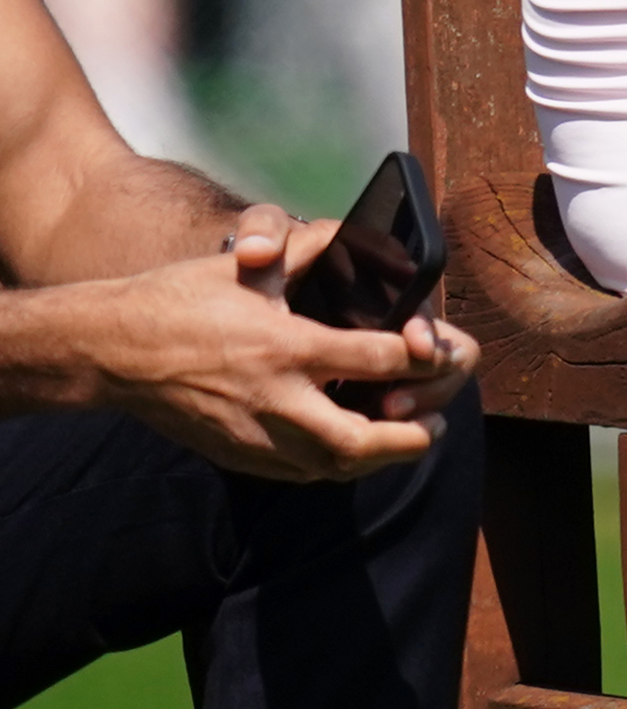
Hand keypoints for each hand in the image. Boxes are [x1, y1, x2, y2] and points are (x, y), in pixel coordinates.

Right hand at [86, 206, 471, 478]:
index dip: (420, 359)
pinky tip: (354, 447)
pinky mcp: (238, 455)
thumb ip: (307, 251)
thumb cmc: (178, 301)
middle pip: (362, 437)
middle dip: (410, 435)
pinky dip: (338, 465)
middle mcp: (274, 398)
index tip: (434, 354)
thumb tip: (354, 234)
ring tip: (407, 436)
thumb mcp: (244, 268)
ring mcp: (254, 434)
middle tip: (434, 420)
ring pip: (335, 466)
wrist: (108, 350)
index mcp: (285, 346)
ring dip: (381, 456)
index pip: (379, 359)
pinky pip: (302, 474)